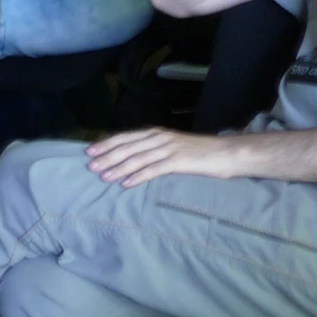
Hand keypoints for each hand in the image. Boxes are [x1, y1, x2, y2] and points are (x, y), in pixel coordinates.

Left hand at [85, 127, 243, 187]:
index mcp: (155, 133)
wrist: (226, 153)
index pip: (125, 137)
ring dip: (118, 167)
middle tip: (90, 166)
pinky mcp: (178, 161)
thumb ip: (153, 151)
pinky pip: (154, 169)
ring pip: (137, 158)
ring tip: (103, 176)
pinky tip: (126, 184)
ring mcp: (168, 149)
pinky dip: (138, 176)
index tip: (89, 151)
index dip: (106, 144)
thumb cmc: (199, 153)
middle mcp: (159, 138)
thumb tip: (132, 160)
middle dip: (107, 156)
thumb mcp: (172, 147)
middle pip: (127, 147)